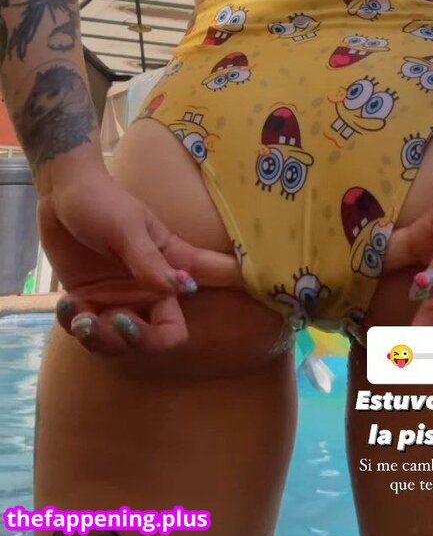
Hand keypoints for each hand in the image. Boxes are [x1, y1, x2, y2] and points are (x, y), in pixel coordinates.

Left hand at [38, 166, 242, 354]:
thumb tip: (182, 289)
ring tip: (81, 317)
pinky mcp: (90, 301)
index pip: (213, 279)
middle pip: (161, 335)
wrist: (62, 192)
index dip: (237, 290)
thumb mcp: (127, 227)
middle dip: (139, 339)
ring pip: (122, 342)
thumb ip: (149, 261)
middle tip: (115, 321)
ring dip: (101, 339)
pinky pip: (89, 332)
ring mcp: (119, 297)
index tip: (269, 303)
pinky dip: (77, 327)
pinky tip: (66, 307)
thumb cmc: (101, 201)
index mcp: (170, 263)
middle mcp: (148, 287)